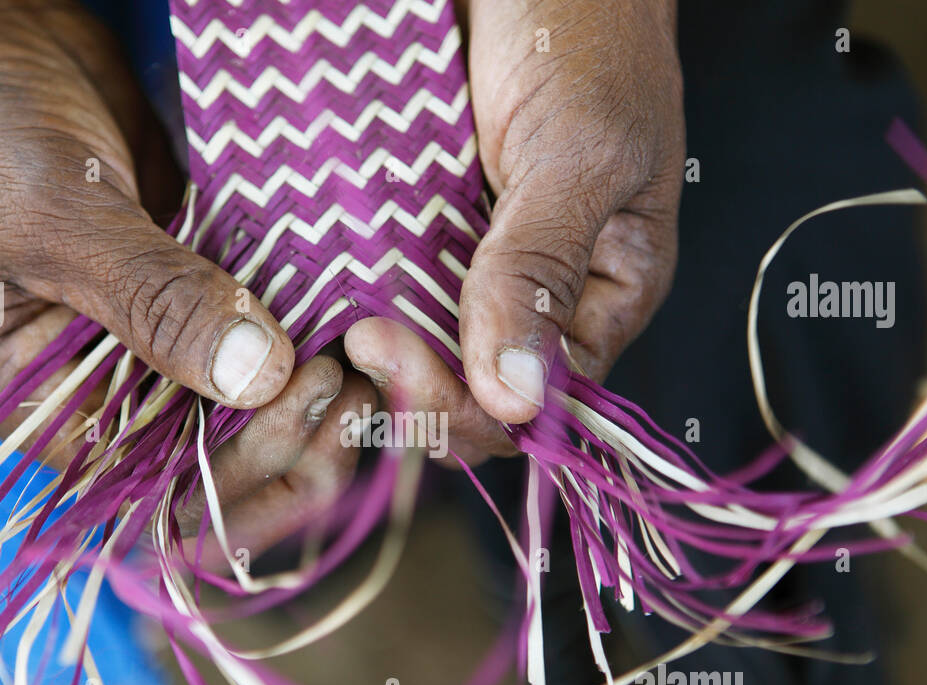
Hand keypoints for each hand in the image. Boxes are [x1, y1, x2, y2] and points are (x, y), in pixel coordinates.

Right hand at [0, 0, 373, 552]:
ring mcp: (166, 347)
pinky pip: (271, 344)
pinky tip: (356, 321)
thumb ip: (154, 304)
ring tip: (367, 357)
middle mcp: (113, 397)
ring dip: (315, 404)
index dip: (237, 482)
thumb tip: (257, 381)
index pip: (152, 500)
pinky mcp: (207, 298)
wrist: (2, 39)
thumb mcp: (60, 220)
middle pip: (219, 469)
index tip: (297, 407)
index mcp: (50, 412)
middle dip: (291, 444)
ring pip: (255, 415)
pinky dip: (314, 342)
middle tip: (346, 379)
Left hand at [345, 0, 684, 464]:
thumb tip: (517, 397)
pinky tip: (322, 286)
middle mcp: (538, 290)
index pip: (539, 400)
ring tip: (332, 319)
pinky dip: (350, 293)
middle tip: (358, 338)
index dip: (470, 405)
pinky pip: (382, 281)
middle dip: (413, 382)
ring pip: (421, 342)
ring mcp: (472, 258)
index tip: (399, 359)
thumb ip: (543, 270)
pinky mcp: (418, 223)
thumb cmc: (583, 28)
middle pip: (473, 387)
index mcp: (604, 292)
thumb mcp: (576, 153)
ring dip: (374, 348)